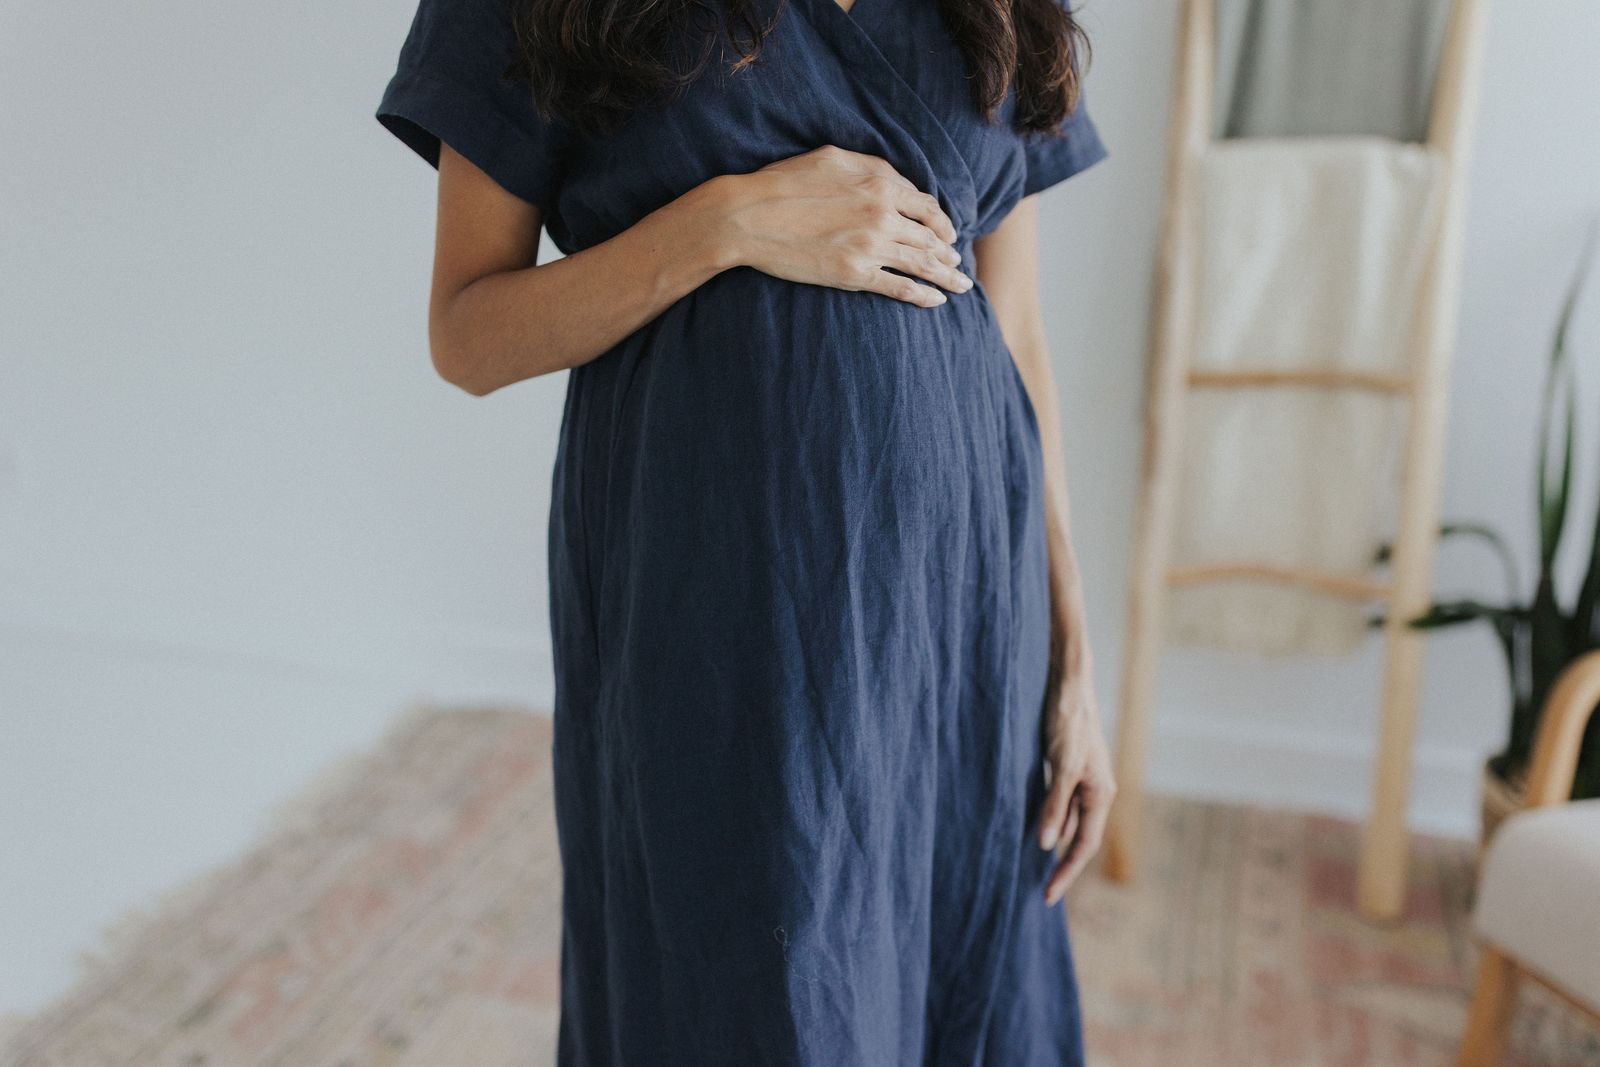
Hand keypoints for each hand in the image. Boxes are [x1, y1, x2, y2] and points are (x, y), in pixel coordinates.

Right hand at [716, 145, 972, 306]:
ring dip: (946, 276)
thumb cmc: (784, 183)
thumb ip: (871, 167)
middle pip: (930, 237)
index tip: (949, 234)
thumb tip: (897, 181)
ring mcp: (871, 246)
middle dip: (949, 253)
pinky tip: (936, 300)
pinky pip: (899, 287)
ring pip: (921, 263)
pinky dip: (922, 295)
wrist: (750, 217)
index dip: (942, 222)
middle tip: (959, 264)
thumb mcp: (832, 158)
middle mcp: (883, 215)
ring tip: (961, 285)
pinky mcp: (855, 274)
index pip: (926, 206)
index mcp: (880, 184)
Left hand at [1036, 665, 1114, 905]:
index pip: (1085, 845)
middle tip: (1043, 894)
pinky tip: (1039, 832)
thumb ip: (1054, 805)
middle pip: (1082, 839)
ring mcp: (1087, 781)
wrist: (1069, 684)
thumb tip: (1046, 845)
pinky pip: (1065, 808)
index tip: (1048, 896)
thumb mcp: (1061, 764)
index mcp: (1101, 794)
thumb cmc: (1067, 721)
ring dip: (1060, 848)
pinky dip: (1054, 825)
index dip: (1067, 872)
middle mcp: (1098, 791)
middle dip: (1065, 868)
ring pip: (1074, 824)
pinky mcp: (1072, 770)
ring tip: (1039, 871)